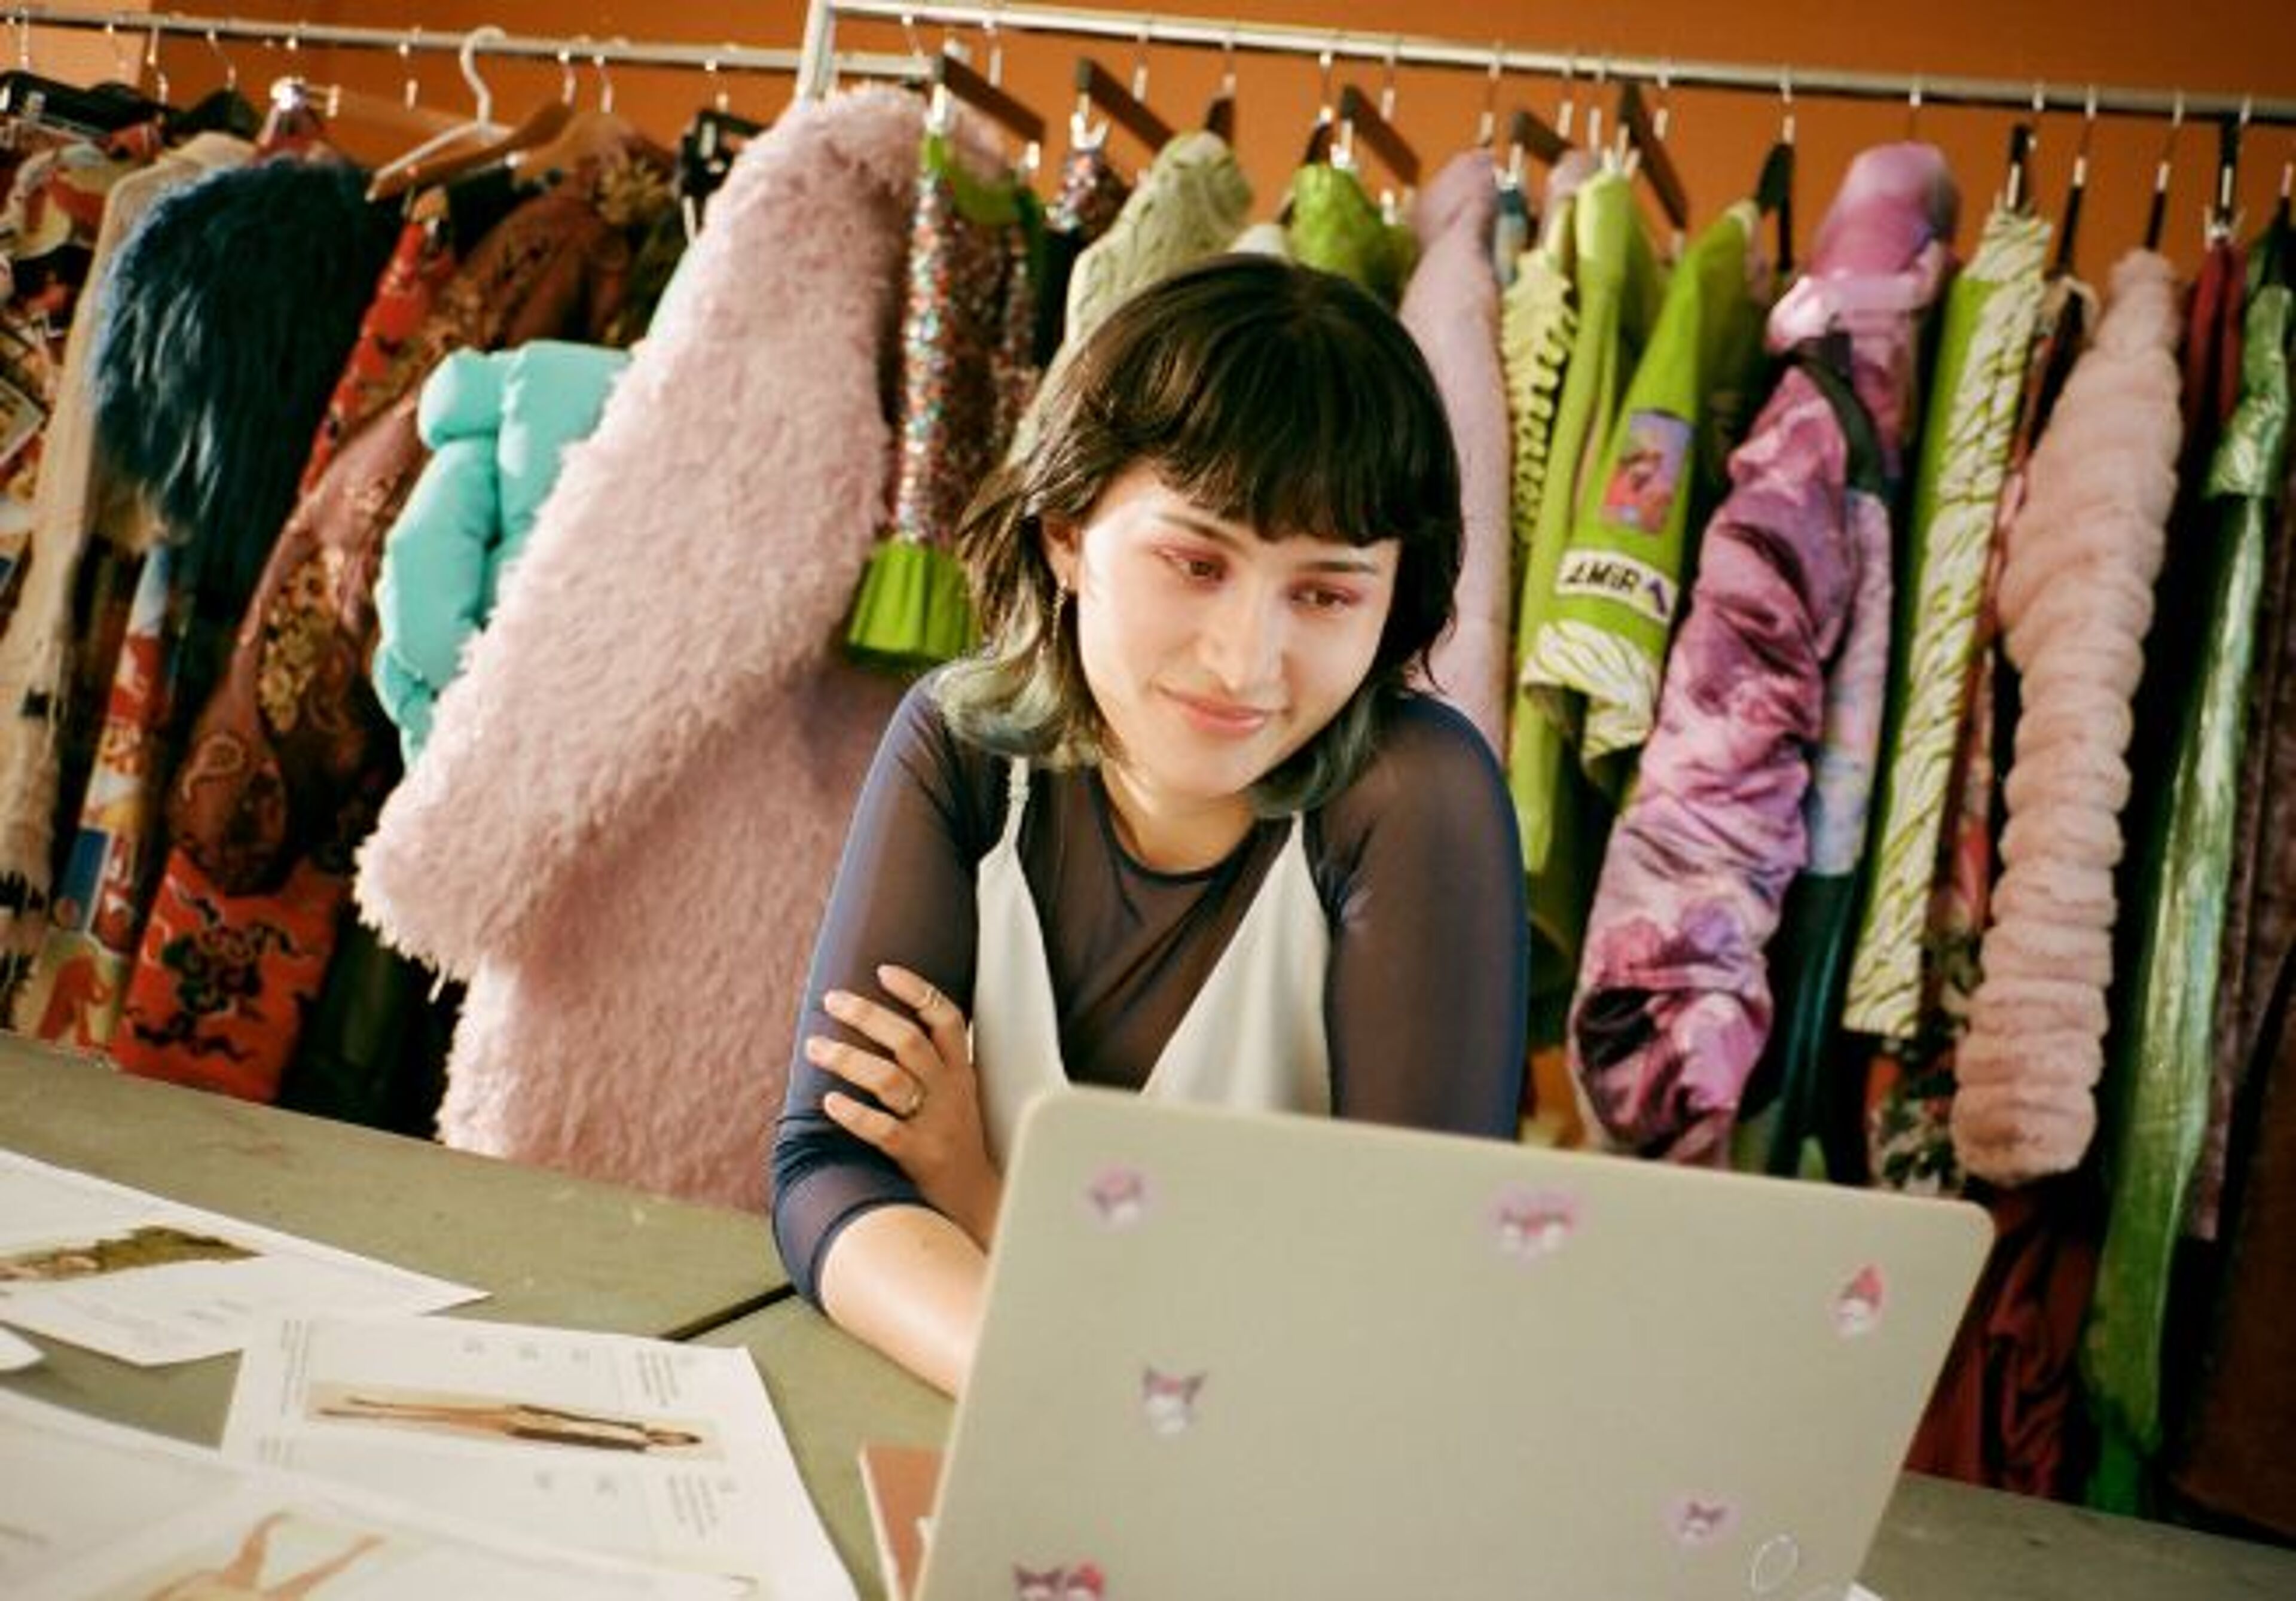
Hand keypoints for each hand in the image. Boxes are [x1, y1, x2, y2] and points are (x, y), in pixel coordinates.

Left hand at [807, 964, 1001, 1245]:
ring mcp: (936, 1124)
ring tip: (814, 1046)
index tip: (883, 970)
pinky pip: (883, 1130)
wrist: (976, 1205)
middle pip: (910, 1041)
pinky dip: (854, 1113)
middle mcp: (950, 1092)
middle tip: (832, 999)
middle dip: (868, 1015)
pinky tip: (829, 1102)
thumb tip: (878, 1027)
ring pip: (891, 1079)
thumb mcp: (955, 1096)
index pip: (946, 1019)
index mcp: (960, 1072)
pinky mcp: (919, 1157)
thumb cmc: (954, 1143)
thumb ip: (930, 1065)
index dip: (917, 990)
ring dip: (848, 1058)